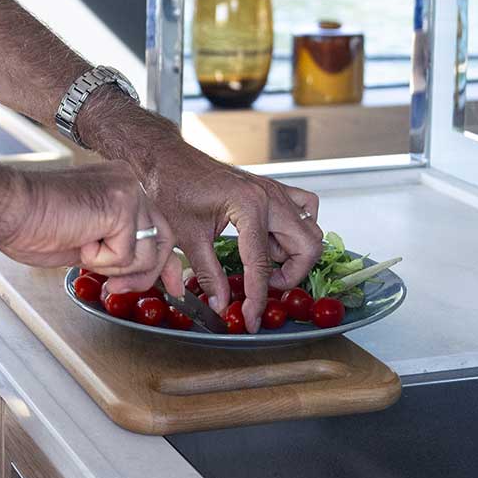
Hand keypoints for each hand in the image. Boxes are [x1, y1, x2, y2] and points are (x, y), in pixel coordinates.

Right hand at [0, 163, 179, 293]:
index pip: (159, 227)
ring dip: (113, 266)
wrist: (10, 210)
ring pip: (146, 253)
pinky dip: (100, 260)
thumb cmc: (33, 225)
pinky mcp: (120, 206)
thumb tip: (146, 273)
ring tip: (82, 249)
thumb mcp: (89, 242)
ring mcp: (127, 192)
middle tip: (116, 287)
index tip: (172, 286)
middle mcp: (129, 183)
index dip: (166, 262)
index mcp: (120, 187)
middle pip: (163, 240)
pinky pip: (127, 254)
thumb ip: (120, 250)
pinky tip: (79, 240)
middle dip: (145, 274)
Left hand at [137, 144, 322, 332]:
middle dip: (291, 275)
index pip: (261, 264)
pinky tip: (271, 239)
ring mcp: (274, 190)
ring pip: (310, 229)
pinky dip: (297, 230)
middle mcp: (269, 196)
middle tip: (265, 285)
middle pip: (307, 246)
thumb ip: (208, 274)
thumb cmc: (172, 188)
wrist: (167, 159)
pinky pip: (304, 210)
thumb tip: (220, 305)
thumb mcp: (187, 236)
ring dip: (295, 253)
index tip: (252, 319)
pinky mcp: (271, 189)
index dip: (258, 298)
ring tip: (263, 261)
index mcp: (248, 206)